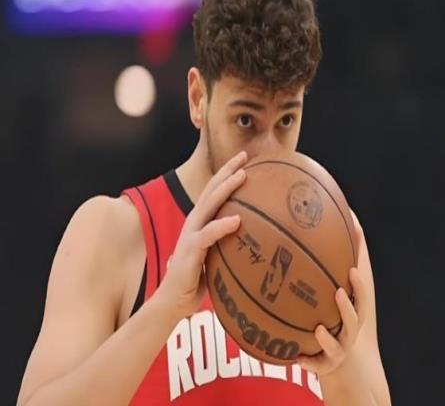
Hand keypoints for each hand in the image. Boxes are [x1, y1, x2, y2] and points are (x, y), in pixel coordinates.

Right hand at [156, 151, 247, 320]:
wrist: (173, 301)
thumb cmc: (198, 280)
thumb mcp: (217, 257)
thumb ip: (230, 245)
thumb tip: (258, 241)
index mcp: (201, 222)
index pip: (214, 192)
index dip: (227, 174)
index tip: (246, 161)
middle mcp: (194, 223)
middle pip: (211, 190)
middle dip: (227, 170)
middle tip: (245, 155)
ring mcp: (191, 234)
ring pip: (209, 205)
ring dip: (225, 188)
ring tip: (242, 175)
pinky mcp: (190, 250)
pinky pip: (208, 234)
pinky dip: (222, 226)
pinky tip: (237, 220)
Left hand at [297, 266, 367, 376]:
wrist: (340, 361)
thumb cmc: (337, 320)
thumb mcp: (341, 298)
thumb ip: (341, 267)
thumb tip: (350, 226)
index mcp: (353, 316)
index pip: (361, 300)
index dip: (358, 286)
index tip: (351, 270)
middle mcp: (348, 333)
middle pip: (353, 321)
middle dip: (347, 307)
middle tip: (338, 291)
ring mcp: (337, 351)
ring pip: (336, 346)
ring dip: (328, 338)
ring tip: (319, 330)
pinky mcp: (323, 365)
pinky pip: (316, 366)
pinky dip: (308, 363)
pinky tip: (296, 358)